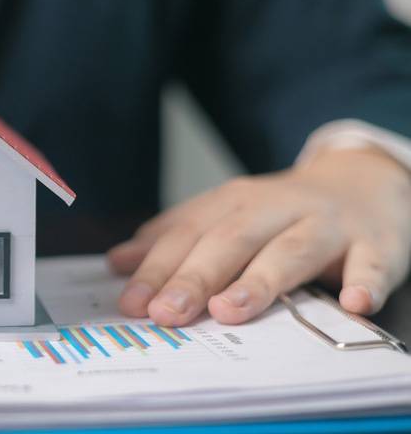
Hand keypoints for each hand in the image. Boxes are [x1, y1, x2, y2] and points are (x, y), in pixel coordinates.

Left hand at [107, 147, 410, 325]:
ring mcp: (327, 225)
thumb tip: (118, 263)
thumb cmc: (281, 213)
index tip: (131, 302)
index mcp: (234, 203)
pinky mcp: (375, 243)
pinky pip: (371, 263)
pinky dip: (363, 281)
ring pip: (290, 251)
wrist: (363, 181)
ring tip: (229, 310)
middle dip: (195, 277)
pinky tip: (351, 303)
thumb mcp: (225, 216)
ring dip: (260, 281)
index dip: (157, 268)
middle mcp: (276, 209)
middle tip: (166, 313)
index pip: (188, 235)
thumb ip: (173, 239)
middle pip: (231, 241)